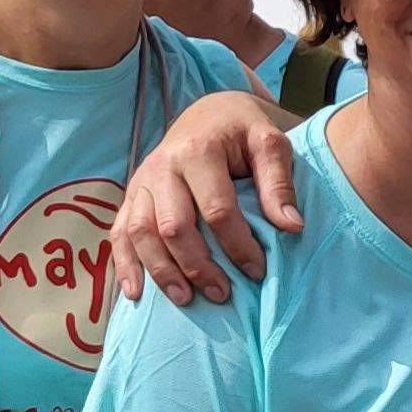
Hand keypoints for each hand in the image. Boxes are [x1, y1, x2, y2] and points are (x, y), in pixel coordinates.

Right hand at [111, 92, 299, 304]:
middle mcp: (162, 167)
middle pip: (173, 226)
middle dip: (197, 265)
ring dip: (161, 271)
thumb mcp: (269, 143)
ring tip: (186, 299)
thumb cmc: (243, 131)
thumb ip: (279, 183)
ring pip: (141, 234)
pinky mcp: (131, 196)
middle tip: (222, 294)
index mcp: (199, 151)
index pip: (216, 209)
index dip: (237, 245)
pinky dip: (125, 264)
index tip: (257, 271)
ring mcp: (142, 182)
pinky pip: (120, 232)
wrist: (208, 112)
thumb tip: (291, 227)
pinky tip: (134, 294)